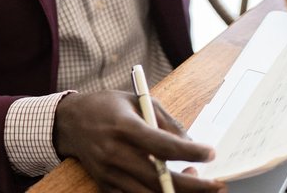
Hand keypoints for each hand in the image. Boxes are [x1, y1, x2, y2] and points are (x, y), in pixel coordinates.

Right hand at [53, 89, 224, 192]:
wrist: (70, 122)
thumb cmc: (108, 107)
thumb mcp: (138, 101)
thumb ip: (166, 122)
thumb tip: (192, 142)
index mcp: (124, 127)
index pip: (162, 145)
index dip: (189, 152)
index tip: (211, 153)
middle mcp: (115, 153)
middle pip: (159, 178)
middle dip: (193, 185)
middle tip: (216, 184)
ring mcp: (109, 174)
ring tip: (196, 182)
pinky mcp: (105, 186)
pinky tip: (172, 188)